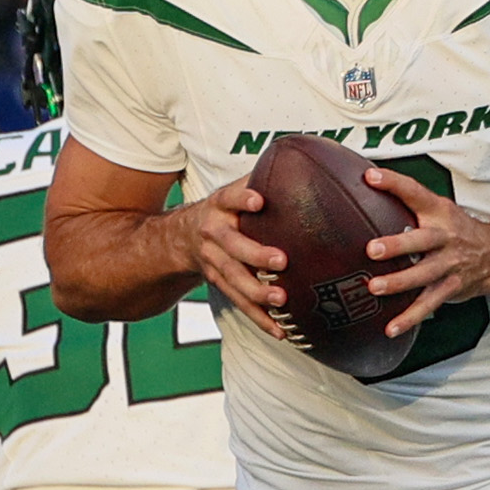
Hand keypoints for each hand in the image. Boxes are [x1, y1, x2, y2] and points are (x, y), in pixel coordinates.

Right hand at [179, 178, 290, 338]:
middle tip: (281, 261)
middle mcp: (213, 232)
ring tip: (281, 300)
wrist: (182, 236)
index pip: (230, 197)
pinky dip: (259, 318)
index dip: (243, 198)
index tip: (260, 200)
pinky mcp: (218, 283)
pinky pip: (239, 302)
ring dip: (257, 292)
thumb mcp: (234, 190)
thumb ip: (263, 177)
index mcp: (220, 205)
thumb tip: (307, 159)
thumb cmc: (225, 210)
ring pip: (233, 278)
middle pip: (232, 245)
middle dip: (255, 254)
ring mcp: (213, 260)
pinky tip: (280, 330)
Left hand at [360, 165, 489, 336]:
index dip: (393, 183)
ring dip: (399, 283)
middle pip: (422, 240)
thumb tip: (365, 186)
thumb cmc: (456, 230)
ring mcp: (449, 265)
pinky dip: (409, 318)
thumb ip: (406, 201)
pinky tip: (391, 328)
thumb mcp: (438, 209)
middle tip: (372, 249)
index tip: (371, 177)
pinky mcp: (449, 288)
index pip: (415, 193)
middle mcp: (445, 237)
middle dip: (398, 245)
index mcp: (439, 212)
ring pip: (424, 275)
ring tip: (375, 288)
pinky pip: (428, 304)